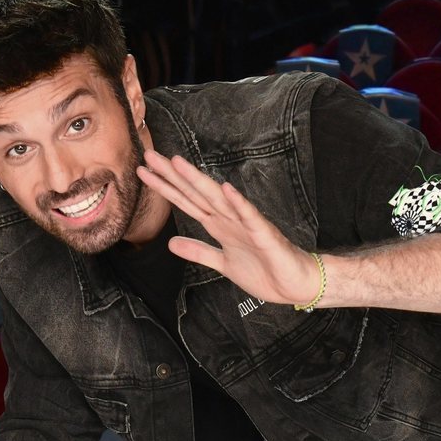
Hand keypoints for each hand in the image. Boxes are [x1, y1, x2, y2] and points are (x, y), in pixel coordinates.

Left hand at [137, 149, 320, 305]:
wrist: (296, 285)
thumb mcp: (222, 264)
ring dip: (198, 181)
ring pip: (218, 199)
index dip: (165, 188)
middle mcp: (230, 220)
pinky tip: (227, 189)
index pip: (187, 202)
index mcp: (219, 226)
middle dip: (173, 176)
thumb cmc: (265, 272)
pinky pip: (250, 217)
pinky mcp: (264, 236)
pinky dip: (238, 204)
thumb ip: (199, 252)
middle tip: (150, 155)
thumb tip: (171, 242)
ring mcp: (247, 225)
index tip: (144, 172)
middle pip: (196, 194)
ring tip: (178, 164)